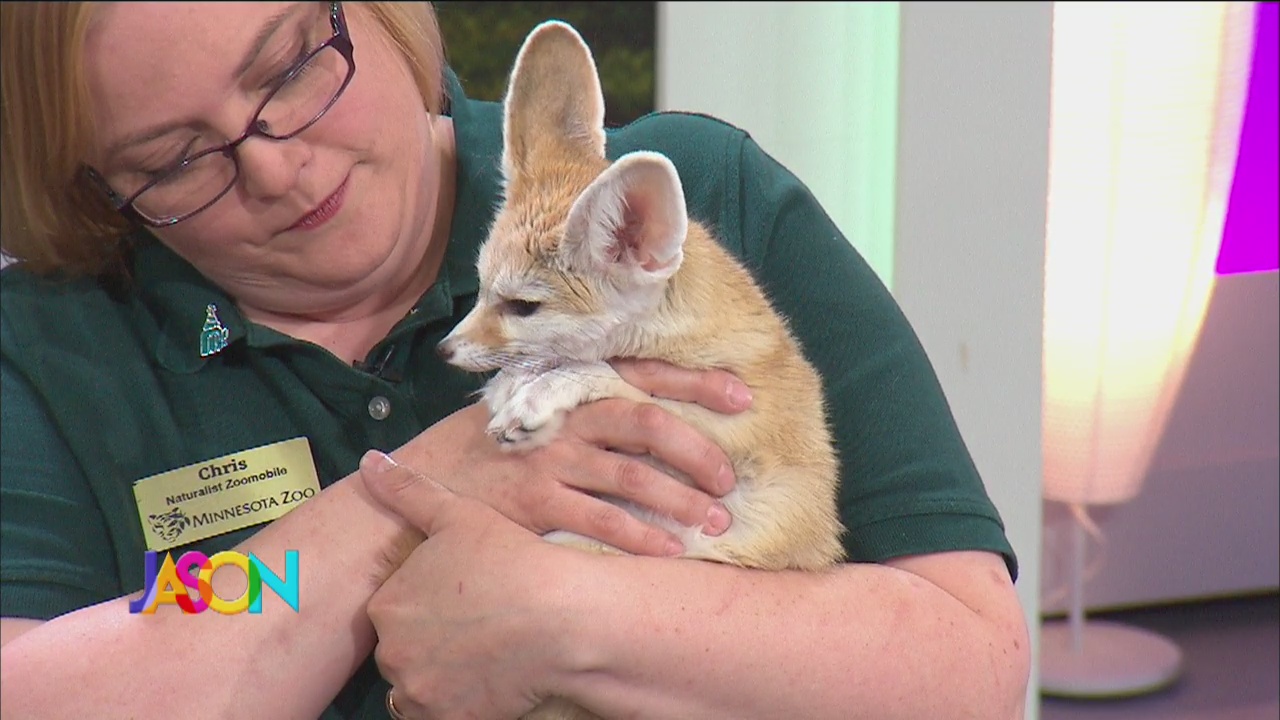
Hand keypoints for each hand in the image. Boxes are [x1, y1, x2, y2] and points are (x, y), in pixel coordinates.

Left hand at [362, 450, 575, 719]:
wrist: (562, 616)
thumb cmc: (512, 560)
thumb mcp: (458, 514)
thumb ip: (408, 491)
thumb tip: (371, 463)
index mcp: (387, 603)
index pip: (393, 609)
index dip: (426, 603)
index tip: (460, 597)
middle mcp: (393, 653)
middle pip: (403, 649)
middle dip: (428, 641)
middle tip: (475, 624)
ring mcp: (420, 692)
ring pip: (420, 685)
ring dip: (440, 674)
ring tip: (484, 653)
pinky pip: (442, 714)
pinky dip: (458, 702)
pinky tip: (489, 678)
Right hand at [390, 359, 751, 557]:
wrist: (412, 486)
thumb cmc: (480, 449)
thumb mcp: (527, 411)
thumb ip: (579, 407)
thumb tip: (647, 417)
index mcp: (567, 387)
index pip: (641, 374)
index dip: (695, 383)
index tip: (742, 393)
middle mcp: (564, 418)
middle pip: (647, 422)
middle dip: (699, 449)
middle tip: (732, 478)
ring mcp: (549, 460)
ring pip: (632, 474)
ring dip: (680, 499)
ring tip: (715, 522)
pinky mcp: (535, 503)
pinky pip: (600, 520)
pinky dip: (638, 536)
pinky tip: (668, 551)